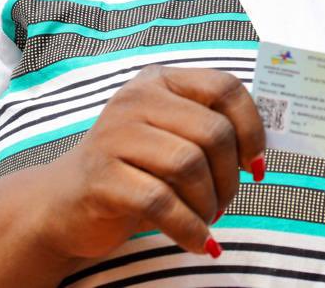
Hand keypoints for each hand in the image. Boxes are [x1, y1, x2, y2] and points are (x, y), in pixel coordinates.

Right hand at [36, 65, 265, 263]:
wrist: (63, 204)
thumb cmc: (133, 171)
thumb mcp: (171, 138)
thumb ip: (209, 131)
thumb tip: (261, 153)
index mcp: (161, 81)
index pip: (225, 87)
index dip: (251, 127)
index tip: (254, 164)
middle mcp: (137, 98)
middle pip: (213, 132)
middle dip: (230, 176)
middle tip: (225, 202)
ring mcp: (115, 135)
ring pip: (189, 165)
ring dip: (210, 203)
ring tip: (207, 220)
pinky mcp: (101, 177)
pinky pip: (162, 202)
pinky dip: (190, 228)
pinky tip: (199, 243)